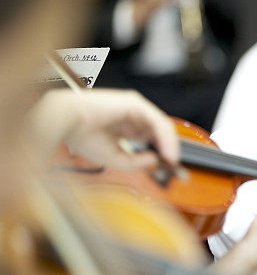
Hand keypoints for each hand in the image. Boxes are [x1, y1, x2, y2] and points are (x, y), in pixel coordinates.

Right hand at [30, 89, 178, 170]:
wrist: (65, 120)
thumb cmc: (81, 136)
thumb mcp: (114, 158)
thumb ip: (136, 163)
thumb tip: (156, 161)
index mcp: (125, 126)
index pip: (150, 139)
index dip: (161, 154)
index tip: (167, 170)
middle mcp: (133, 116)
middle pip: (160, 133)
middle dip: (169, 151)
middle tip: (173, 168)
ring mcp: (136, 108)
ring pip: (162, 128)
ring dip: (170, 147)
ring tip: (171, 163)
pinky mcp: (136, 104)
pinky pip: (158, 122)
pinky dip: (166, 139)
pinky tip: (166, 154)